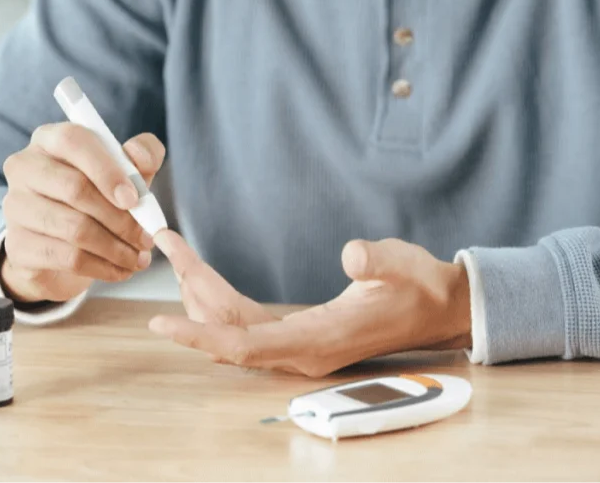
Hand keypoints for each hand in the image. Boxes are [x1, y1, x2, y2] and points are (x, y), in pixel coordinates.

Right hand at [0, 124, 165, 302]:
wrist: (62, 246)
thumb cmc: (100, 196)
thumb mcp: (127, 171)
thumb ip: (143, 154)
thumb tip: (138, 156)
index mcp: (50, 139)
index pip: (74, 141)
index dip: (107, 170)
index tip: (134, 199)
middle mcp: (25, 167)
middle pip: (75, 189)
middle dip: (121, 218)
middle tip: (147, 238)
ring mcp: (16, 207)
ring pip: (74, 228)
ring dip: (117, 248)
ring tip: (139, 258)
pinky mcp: (18, 245)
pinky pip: (68, 258)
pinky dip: (103, 267)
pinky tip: (121, 270)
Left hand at [149, 237, 471, 377]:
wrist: (439, 308)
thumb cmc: (420, 286)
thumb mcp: (402, 264)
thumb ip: (377, 260)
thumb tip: (352, 254)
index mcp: (320, 339)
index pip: (245, 345)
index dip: (200, 336)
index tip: (160, 324)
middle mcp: (303, 352)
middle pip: (230, 333)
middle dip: (193, 295)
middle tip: (170, 248)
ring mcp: (300, 348)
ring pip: (235, 330)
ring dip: (204, 297)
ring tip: (181, 254)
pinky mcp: (301, 336)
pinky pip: (248, 326)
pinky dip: (222, 303)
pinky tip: (206, 280)